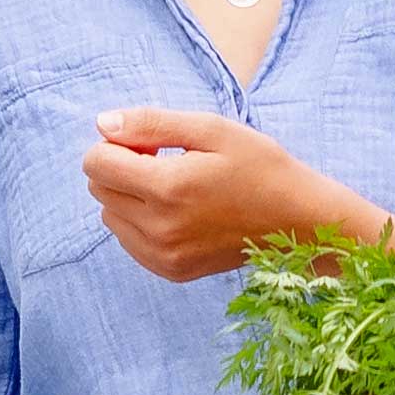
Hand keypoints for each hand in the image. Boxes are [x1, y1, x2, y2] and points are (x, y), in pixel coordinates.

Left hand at [80, 110, 378, 281]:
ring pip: (110, 216)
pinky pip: (128, 240)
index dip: (117, 144)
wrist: (298, 222)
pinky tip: (180, 213)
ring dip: (130, 197)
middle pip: (99, 188)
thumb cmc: (260, 166)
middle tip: (168, 162)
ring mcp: (163, 255)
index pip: (95, 163)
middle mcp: (158, 228)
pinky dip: (141, 223)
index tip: (153, 144)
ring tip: (177, 189)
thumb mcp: (211, 130)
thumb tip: (102, 124)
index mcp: (167, 188)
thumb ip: (151, 123)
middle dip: (122, 168)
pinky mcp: (171, 271)